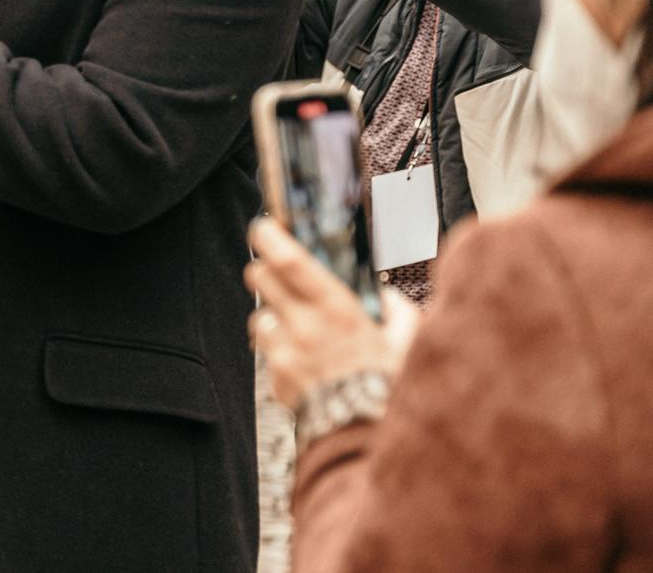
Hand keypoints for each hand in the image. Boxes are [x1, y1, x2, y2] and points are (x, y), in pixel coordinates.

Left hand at [246, 216, 419, 408]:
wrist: (367, 438)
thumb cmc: (390, 388)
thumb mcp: (406, 344)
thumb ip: (399, 313)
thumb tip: (391, 296)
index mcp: (337, 311)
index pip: (290, 261)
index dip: (271, 238)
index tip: (263, 226)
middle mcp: (304, 327)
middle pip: (260, 279)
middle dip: (265, 272)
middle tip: (276, 275)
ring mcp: (284, 354)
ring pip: (258, 317)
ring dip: (272, 318)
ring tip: (299, 332)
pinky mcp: (275, 378)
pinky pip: (267, 354)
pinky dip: (279, 354)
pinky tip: (304, 364)